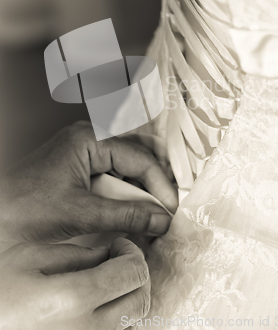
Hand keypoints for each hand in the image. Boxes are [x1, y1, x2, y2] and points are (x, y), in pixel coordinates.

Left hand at [0, 121, 177, 242]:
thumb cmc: (24, 208)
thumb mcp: (80, 213)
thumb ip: (125, 215)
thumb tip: (161, 220)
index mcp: (89, 139)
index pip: (139, 157)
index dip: (160, 185)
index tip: (171, 211)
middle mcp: (89, 139)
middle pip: (135, 158)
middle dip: (152, 185)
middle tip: (165, 212)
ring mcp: (83, 152)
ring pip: (125, 168)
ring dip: (138, 193)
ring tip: (149, 217)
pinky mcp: (79, 168)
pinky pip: (111, 177)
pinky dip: (122, 196)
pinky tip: (128, 215)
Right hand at [0, 238, 150, 329]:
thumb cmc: (0, 288)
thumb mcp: (32, 257)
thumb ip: (78, 255)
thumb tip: (108, 255)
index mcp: (72, 298)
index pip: (132, 274)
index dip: (132, 252)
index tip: (118, 244)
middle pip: (140, 301)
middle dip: (138, 274)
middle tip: (119, 259)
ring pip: (131, 322)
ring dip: (130, 296)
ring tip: (109, 279)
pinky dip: (117, 316)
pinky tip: (99, 301)